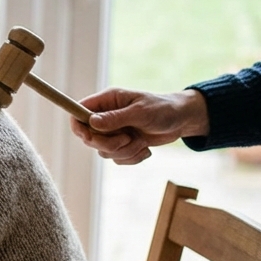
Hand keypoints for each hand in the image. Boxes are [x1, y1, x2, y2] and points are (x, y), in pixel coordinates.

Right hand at [69, 88, 209, 164]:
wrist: (182, 121)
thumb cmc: (163, 109)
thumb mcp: (140, 112)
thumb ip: (115, 118)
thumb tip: (91, 122)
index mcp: (107, 101)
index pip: (78, 113)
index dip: (78, 126)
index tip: (89, 137)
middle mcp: (106, 116)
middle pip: (89, 137)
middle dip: (108, 143)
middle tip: (126, 139)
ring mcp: (114, 132)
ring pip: (104, 151)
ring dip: (124, 151)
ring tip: (141, 142)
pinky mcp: (123, 144)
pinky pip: (117, 158)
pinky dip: (131, 157)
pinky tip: (145, 148)